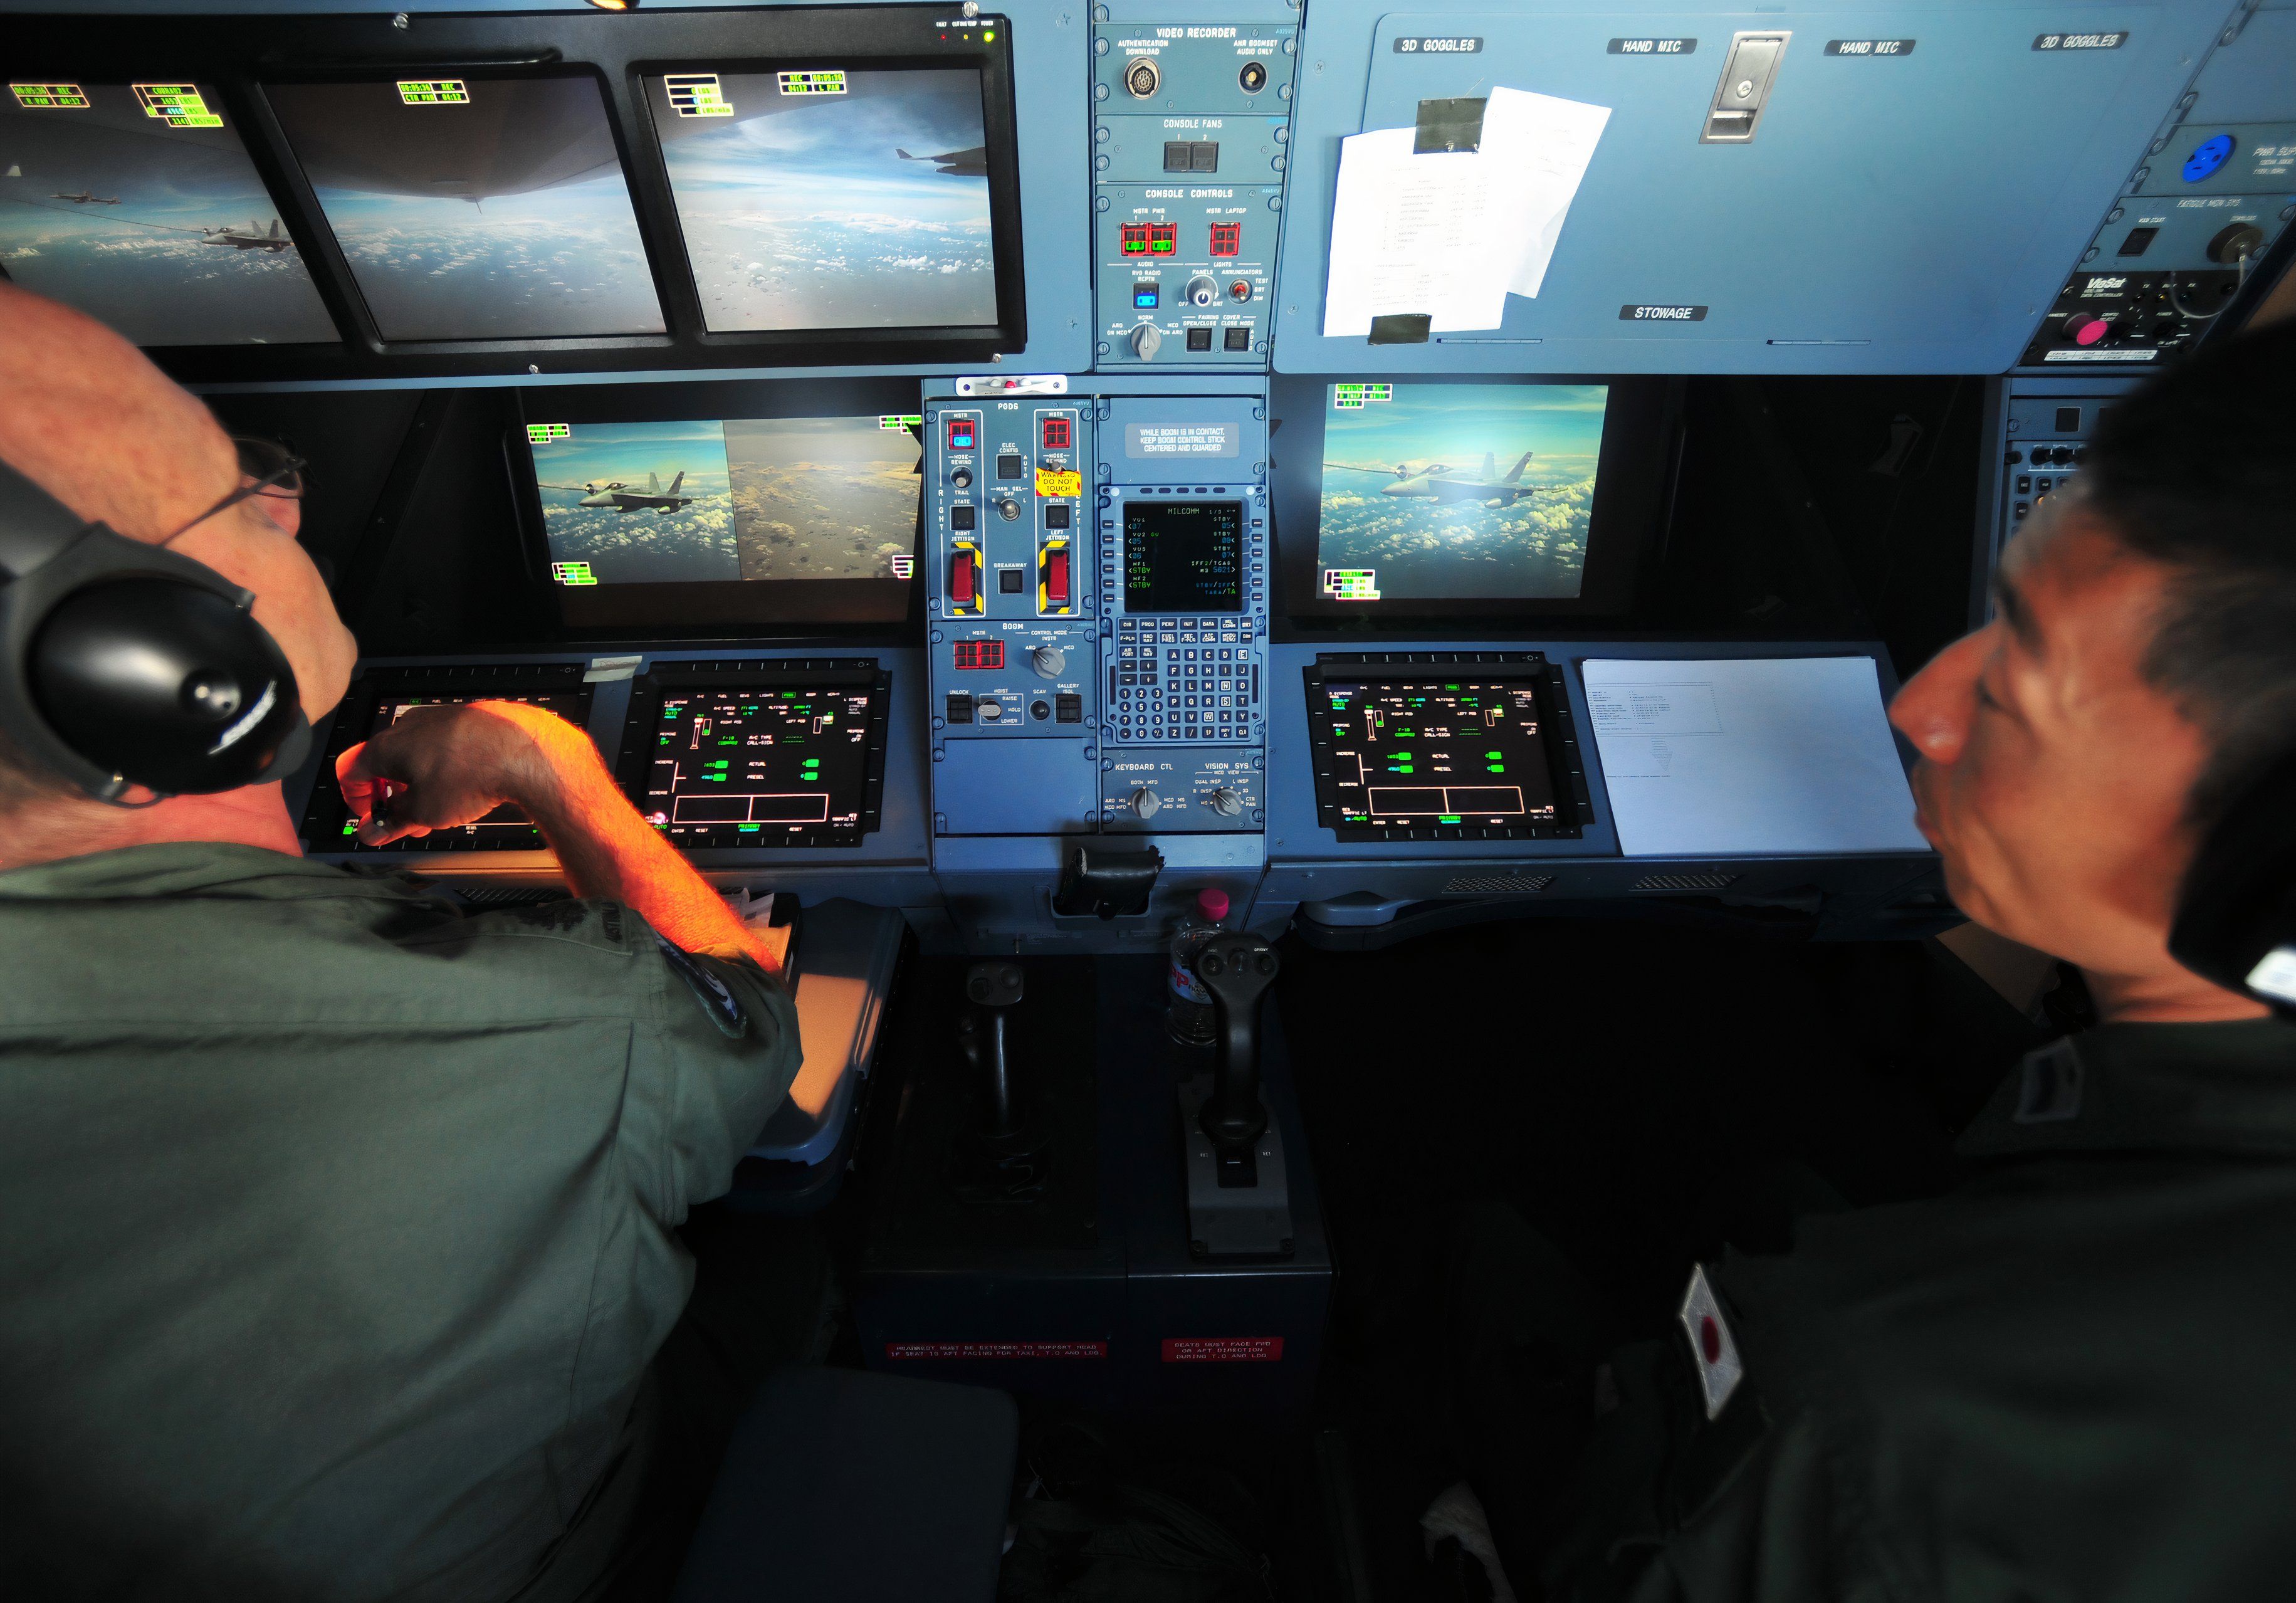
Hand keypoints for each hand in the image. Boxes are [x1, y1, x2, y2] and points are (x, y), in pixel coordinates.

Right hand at [336, 700, 587, 846]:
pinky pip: (443, 748)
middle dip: (393, 798)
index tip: (373, 818)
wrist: (522, 749)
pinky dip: (443, 770)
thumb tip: (373, 831)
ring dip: (419, 787)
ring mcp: (438, 719)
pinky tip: (463, 790)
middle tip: (408, 823)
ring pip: (416, 757)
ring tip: (439, 812)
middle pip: (384, 765)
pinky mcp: (466, 721)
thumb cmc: (470, 775)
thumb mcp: (423, 812)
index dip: (355, 800)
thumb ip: (391, 822)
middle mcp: (408, 726)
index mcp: (385, 746)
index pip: (349, 771)